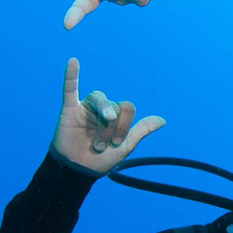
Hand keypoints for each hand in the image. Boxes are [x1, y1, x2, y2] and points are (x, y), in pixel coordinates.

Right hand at [51, 58, 165, 174]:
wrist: (79, 170)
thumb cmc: (102, 158)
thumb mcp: (126, 145)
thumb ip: (142, 130)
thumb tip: (163, 120)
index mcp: (116, 114)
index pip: (128, 107)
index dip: (125, 126)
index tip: (116, 144)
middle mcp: (102, 108)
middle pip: (114, 105)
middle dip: (112, 128)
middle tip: (103, 146)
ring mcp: (86, 107)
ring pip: (99, 100)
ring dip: (102, 123)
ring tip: (98, 142)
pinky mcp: (69, 110)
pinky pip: (69, 89)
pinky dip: (71, 75)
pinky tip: (73, 62)